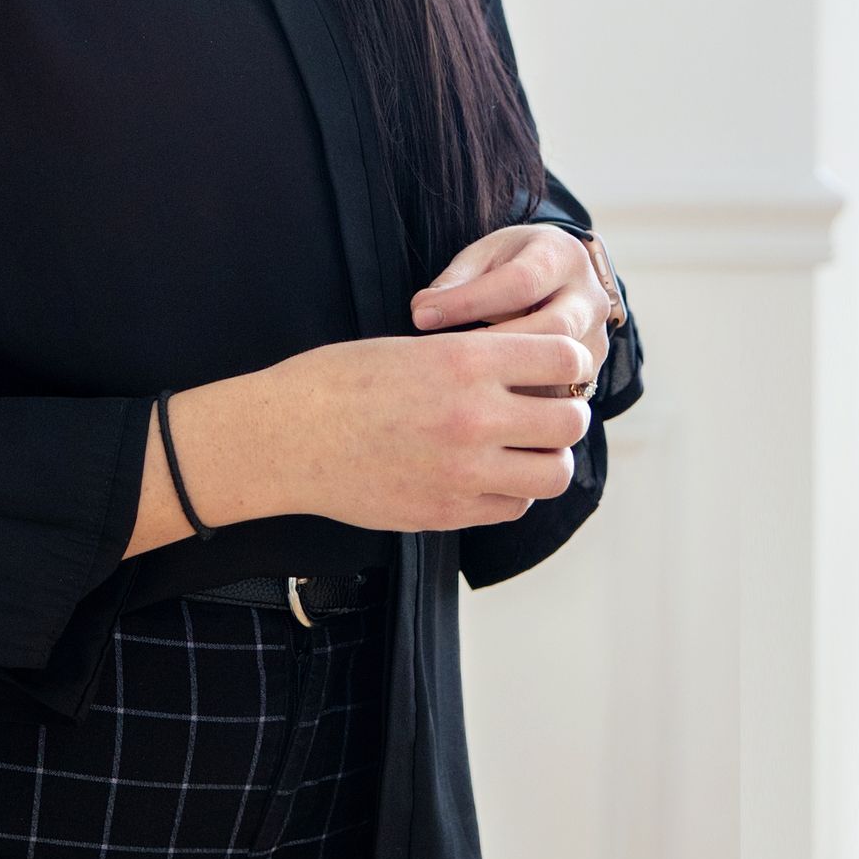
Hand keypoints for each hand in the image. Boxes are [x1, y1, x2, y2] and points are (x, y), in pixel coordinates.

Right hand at [265, 327, 596, 531]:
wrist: (288, 437)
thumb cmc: (341, 381)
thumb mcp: (413, 346)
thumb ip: (477, 358)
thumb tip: (533, 370)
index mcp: (466, 360)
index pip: (565, 357)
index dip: (569, 362)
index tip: (557, 369)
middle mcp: (475, 416)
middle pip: (570, 421)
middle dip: (565, 414)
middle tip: (545, 411)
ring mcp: (465, 471)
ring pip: (554, 473)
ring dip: (547, 459)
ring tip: (523, 450)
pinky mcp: (449, 512)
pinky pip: (514, 507)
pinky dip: (512, 492)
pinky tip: (487, 475)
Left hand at [408, 222, 614, 398]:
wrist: (557, 279)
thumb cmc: (509, 266)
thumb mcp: (482, 258)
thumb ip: (455, 281)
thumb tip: (423, 311)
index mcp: (561, 255)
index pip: (520, 282)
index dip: (469, 301)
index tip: (423, 316)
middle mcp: (590, 296)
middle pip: (554, 328)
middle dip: (497, 347)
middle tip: (447, 361)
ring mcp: (598, 336)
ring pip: (565, 368)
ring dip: (515, 380)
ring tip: (464, 385)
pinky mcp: (591, 371)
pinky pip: (564, 394)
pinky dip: (527, 402)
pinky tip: (490, 405)